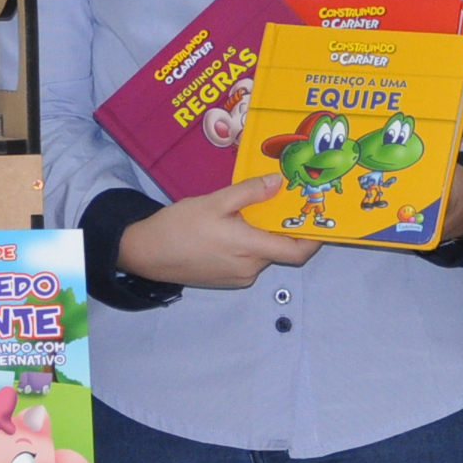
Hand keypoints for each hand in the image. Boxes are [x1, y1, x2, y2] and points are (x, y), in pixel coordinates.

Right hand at [114, 174, 324, 289]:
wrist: (146, 254)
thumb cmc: (180, 225)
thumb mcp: (214, 201)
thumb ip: (249, 192)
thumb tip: (279, 182)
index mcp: (250, 248)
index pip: (296, 251)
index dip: (312, 238)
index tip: (317, 219)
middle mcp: (250, 268)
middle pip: (278, 250)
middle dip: (279, 229)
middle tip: (276, 204)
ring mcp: (237, 277)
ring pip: (261, 255)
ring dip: (260, 237)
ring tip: (244, 215)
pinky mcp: (225, 280)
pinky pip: (247, 262)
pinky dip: (246, 246)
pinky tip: (228, 231)